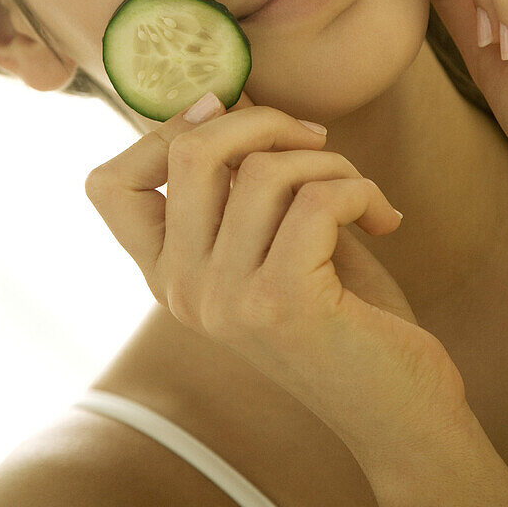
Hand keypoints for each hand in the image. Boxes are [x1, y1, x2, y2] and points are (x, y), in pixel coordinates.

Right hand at [85, 89, 467, 468]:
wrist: (399, 412)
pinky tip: (385, 219)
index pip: (108, 186)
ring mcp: (226, 299)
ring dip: (330, 163)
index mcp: (169, 275)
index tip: (225, 115)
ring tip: (361, 195)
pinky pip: (318, 197)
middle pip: (191, 151)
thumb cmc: (344, 314)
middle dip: (265, 120)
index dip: (161, 131)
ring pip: (265, 169)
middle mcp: (181, 290)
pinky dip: (362, 190)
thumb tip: (224, 94)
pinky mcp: (282, 301)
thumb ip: (243, 179)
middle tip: (316, 141)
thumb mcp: (277, 237)